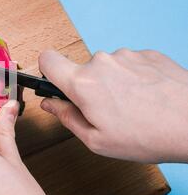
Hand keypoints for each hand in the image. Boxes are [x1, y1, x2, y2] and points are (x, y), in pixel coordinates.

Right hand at [39, 49, 187, 163]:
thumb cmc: (148, 136)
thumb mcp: (97, 140)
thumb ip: (66, 118)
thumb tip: (50, 104)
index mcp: (83, 84)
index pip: (47, 59)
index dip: (47, 71)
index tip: (55, 83)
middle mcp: (101, 62)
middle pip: (81, 69)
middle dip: (88, 87)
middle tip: (107, 111)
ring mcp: (126, 55)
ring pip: (107, 68)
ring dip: (113, 83)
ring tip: (133, 106)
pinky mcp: (147, 54)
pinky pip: (129, 64)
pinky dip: (133, 78)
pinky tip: (147, 97)